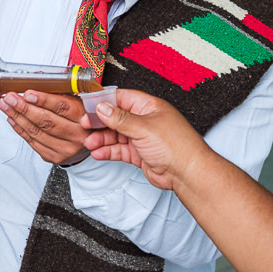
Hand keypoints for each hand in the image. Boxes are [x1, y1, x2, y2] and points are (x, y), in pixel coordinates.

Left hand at [0, 90, 89, 164]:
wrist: (90, 143)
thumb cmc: (80, 118)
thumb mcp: (78, 102)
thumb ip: (60, 94)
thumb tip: (35, 80)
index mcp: (85, 117)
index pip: (63, 107)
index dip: (44, 100)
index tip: (28, 94)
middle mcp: (78, 135)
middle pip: (46, 121)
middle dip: (24, 108)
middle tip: (10, 98)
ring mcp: (67, 148)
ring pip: (36, 132)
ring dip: (17, 117)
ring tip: (6, 106)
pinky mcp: (55, 157)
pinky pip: (33, 142)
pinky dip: (20, 129)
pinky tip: (13, 119)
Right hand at [84, 89, 208, 190]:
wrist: (187, 173)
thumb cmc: (177, 146)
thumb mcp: (144, 127)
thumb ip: (120, 119)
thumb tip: (103, 108)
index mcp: (149, 107)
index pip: (122, 98)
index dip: (104, 101)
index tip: (88, 106)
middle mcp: (145, 120)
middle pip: (116, 117)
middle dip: (100, 122)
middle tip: (85, 126)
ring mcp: (142, 138)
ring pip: (116, 135)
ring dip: (102, 138)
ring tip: (90, 143)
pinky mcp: (140, 154)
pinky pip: (120, 150)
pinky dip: (108, 151)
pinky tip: (99, 153)